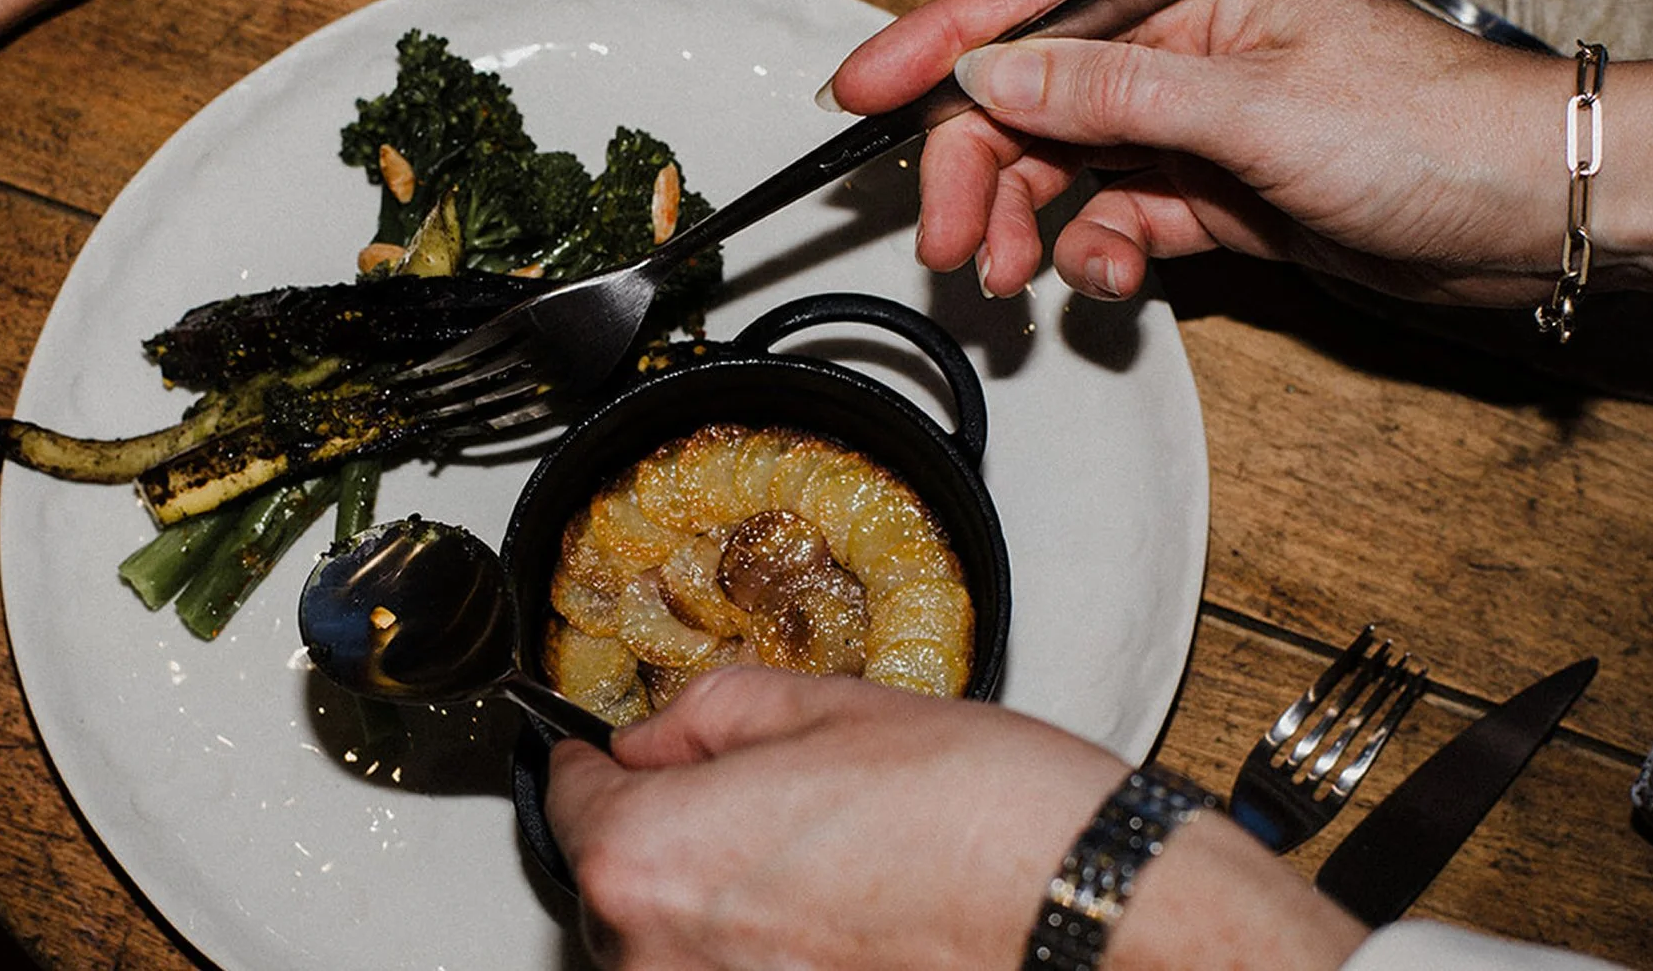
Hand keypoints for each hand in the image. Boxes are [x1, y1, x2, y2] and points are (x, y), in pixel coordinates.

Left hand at [544, 667, 1362, 969]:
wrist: (1086, 909)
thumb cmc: (981, 817)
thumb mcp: (828, 706)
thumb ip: (708, 714)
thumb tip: (654, 735)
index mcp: (652, 855)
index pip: (566, 798)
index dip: (601, 758)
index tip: (620, 750)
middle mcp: (664, 955)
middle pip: (613, 878)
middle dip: (666, 830)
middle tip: (752, 794)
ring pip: (670, 941)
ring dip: (712, 898)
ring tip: (811, 856)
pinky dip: (761, 948)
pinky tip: (831, 912)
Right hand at [824, 0, 1571, 305]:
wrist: (1537, 218)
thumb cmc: (1436, 134)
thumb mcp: (1254, 110)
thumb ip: (1111, 96)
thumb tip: (994, 77)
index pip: (1032, 1)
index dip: (936, 47)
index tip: (859, 93)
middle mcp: (1185, 41)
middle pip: (1030, 99)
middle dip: (978, 171)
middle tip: (948, 242)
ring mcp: (1196, 120)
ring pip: (1061, 166)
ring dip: (1026, 223)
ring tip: (1011, 274)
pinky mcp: (1213, 191)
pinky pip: (1113, 218)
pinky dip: (1094, 254)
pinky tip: (1106, 277)